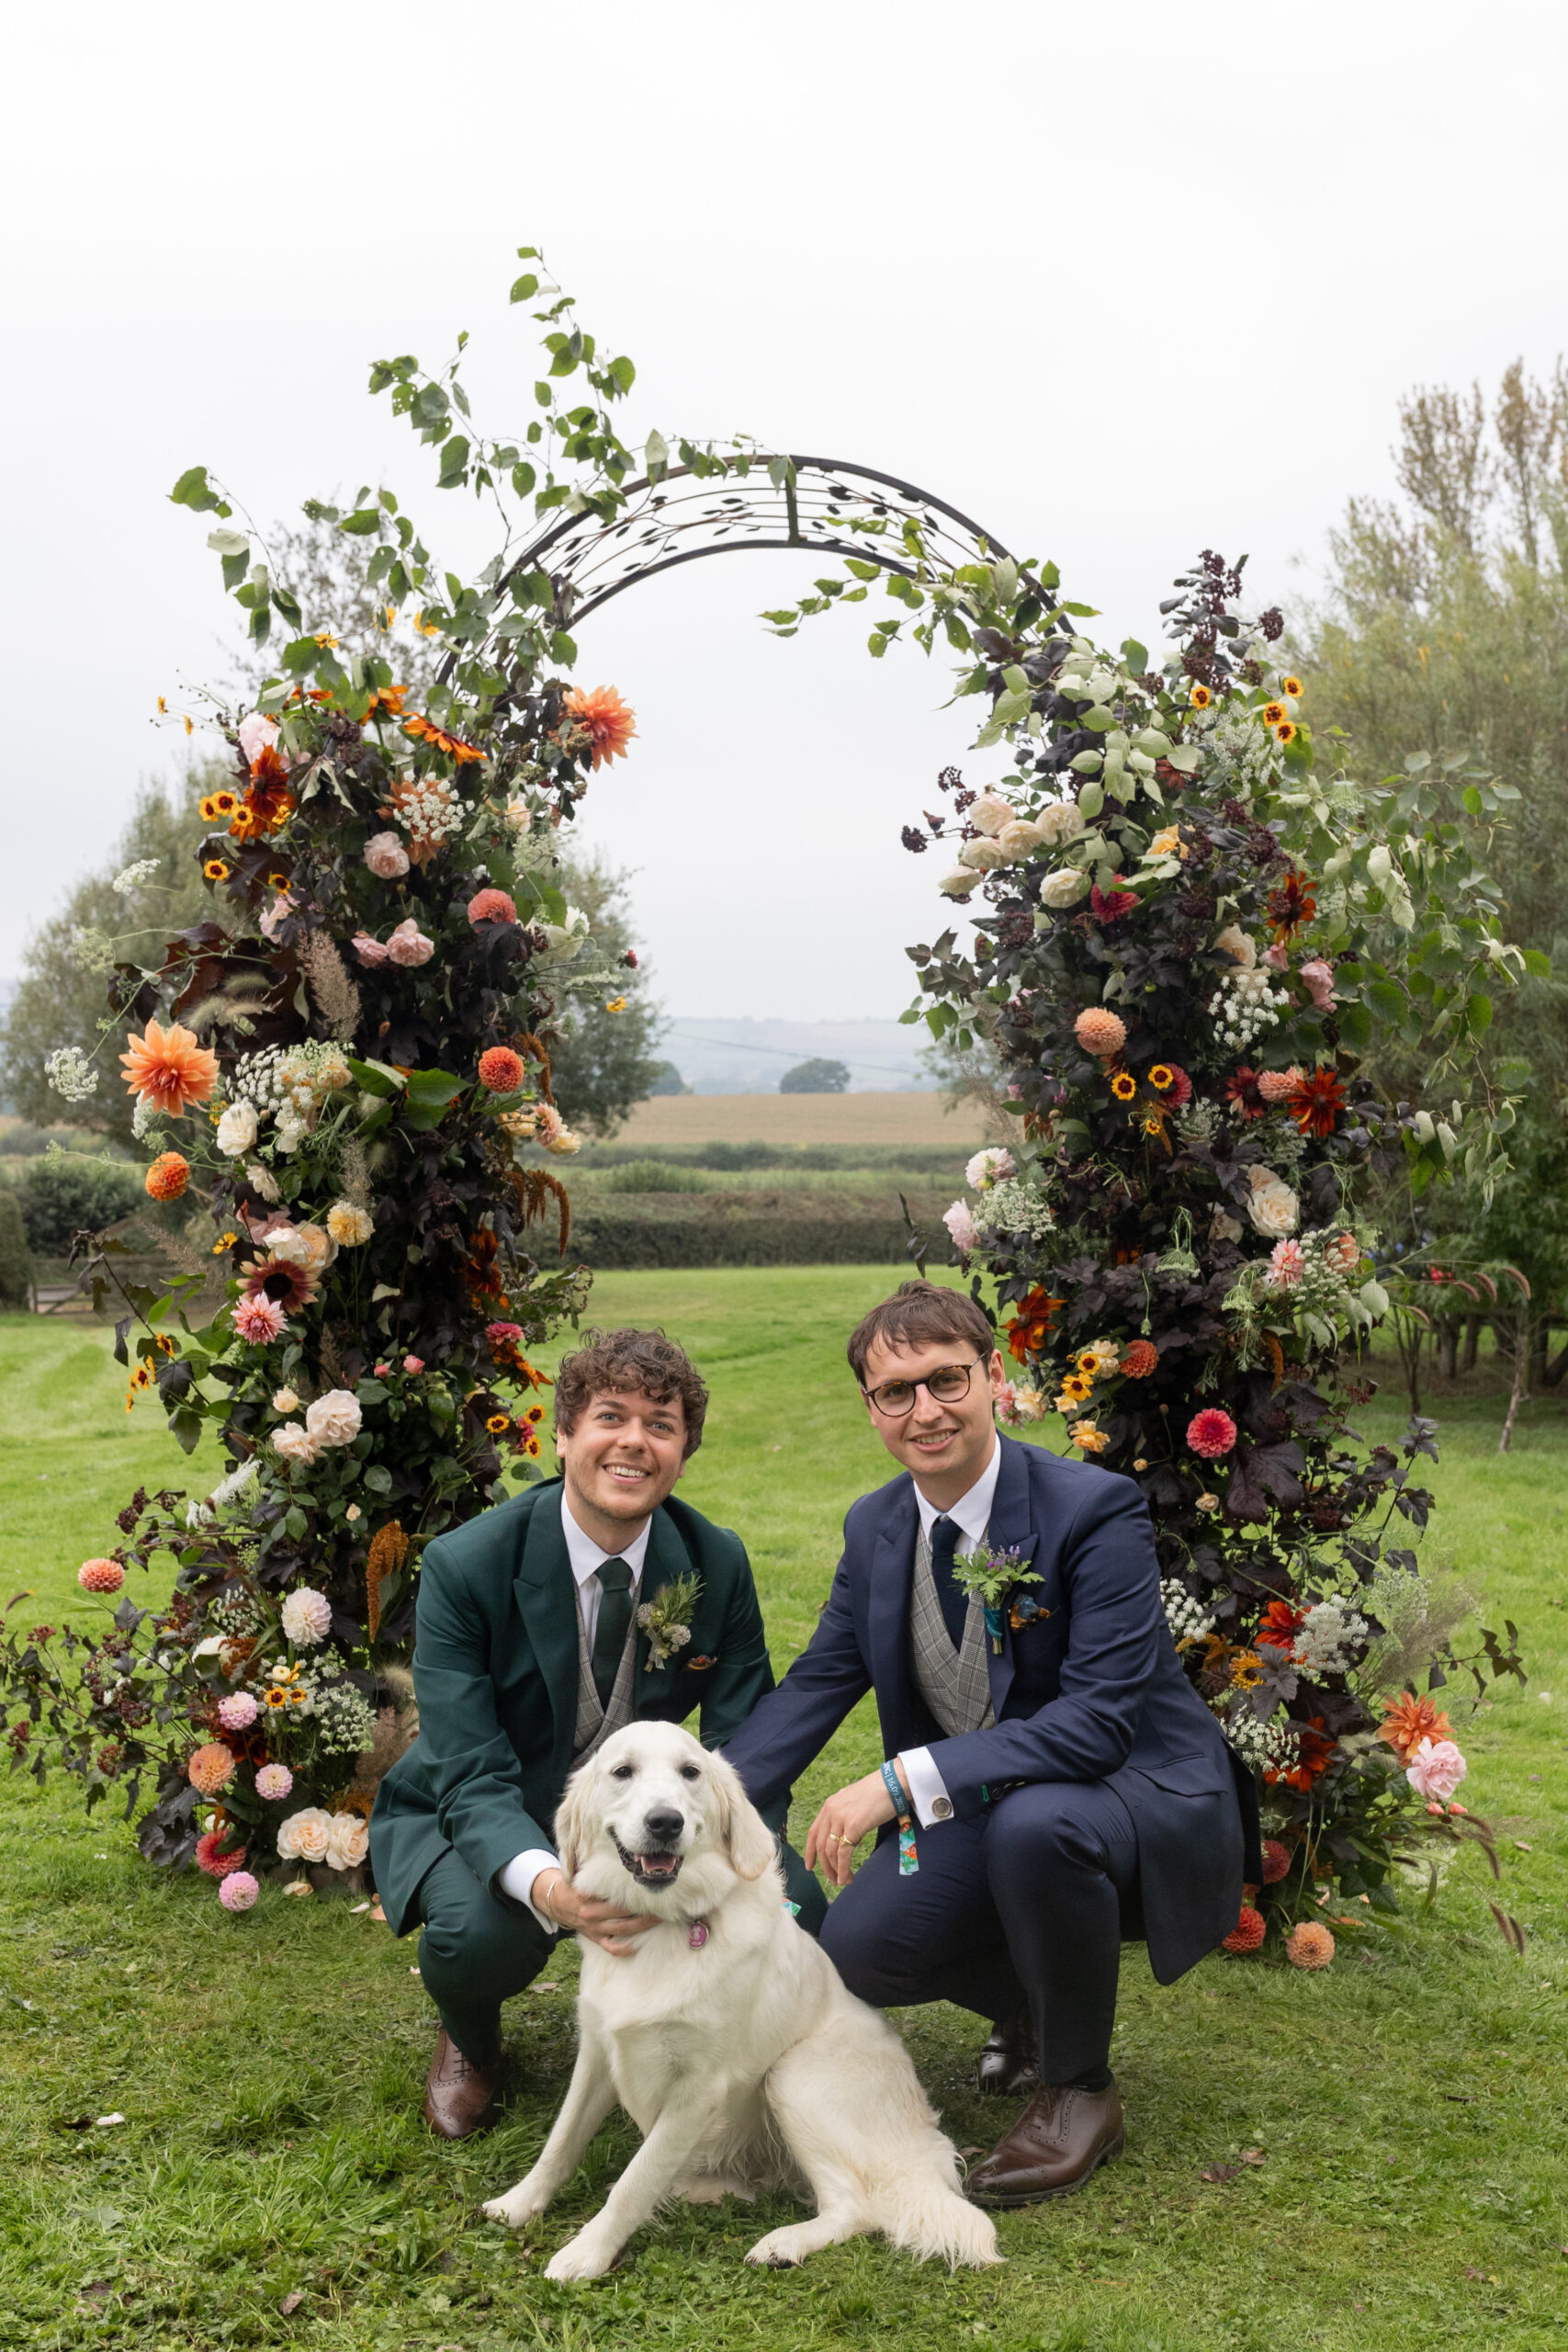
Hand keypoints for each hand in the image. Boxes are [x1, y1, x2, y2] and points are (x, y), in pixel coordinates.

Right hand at [534, 1867, 656, 1956]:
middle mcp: (590, 1912)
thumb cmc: (576, 1883)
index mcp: (586, 1894)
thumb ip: (597, 1868)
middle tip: (663, 1902)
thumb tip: (620, 1854)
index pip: (614, 1892)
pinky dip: (627, 1948)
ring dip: (642, 1925)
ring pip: (623, 1929)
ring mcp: (594, 1928)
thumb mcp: (581, 1873)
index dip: (633, 1890)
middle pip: (623, 1911)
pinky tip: (641, 1944)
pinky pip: (613, 1948)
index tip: (650, 1886)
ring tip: (659, 1918)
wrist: (557, 1903)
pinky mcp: (595, 1938)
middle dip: (644, 1908)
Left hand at [804, 1762, 908, 1887]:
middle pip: (821, 1846)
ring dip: (835, 1871)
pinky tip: (846, 1878)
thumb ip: (845, 1817)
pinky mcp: (853, 1826)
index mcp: (830, 1805)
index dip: (809, 1852)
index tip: (809, 1867)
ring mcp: (841, 1818)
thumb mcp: (854, 1802)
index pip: (813, 1833)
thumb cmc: (879, 1793)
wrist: (893, 1783)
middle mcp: (831, 1811)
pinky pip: (843, 1853)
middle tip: (833, 1880)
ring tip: (844, 1881)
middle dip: (825, 1867)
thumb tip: (846, 1837)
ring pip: (830, 1852)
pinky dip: (843, 1869)